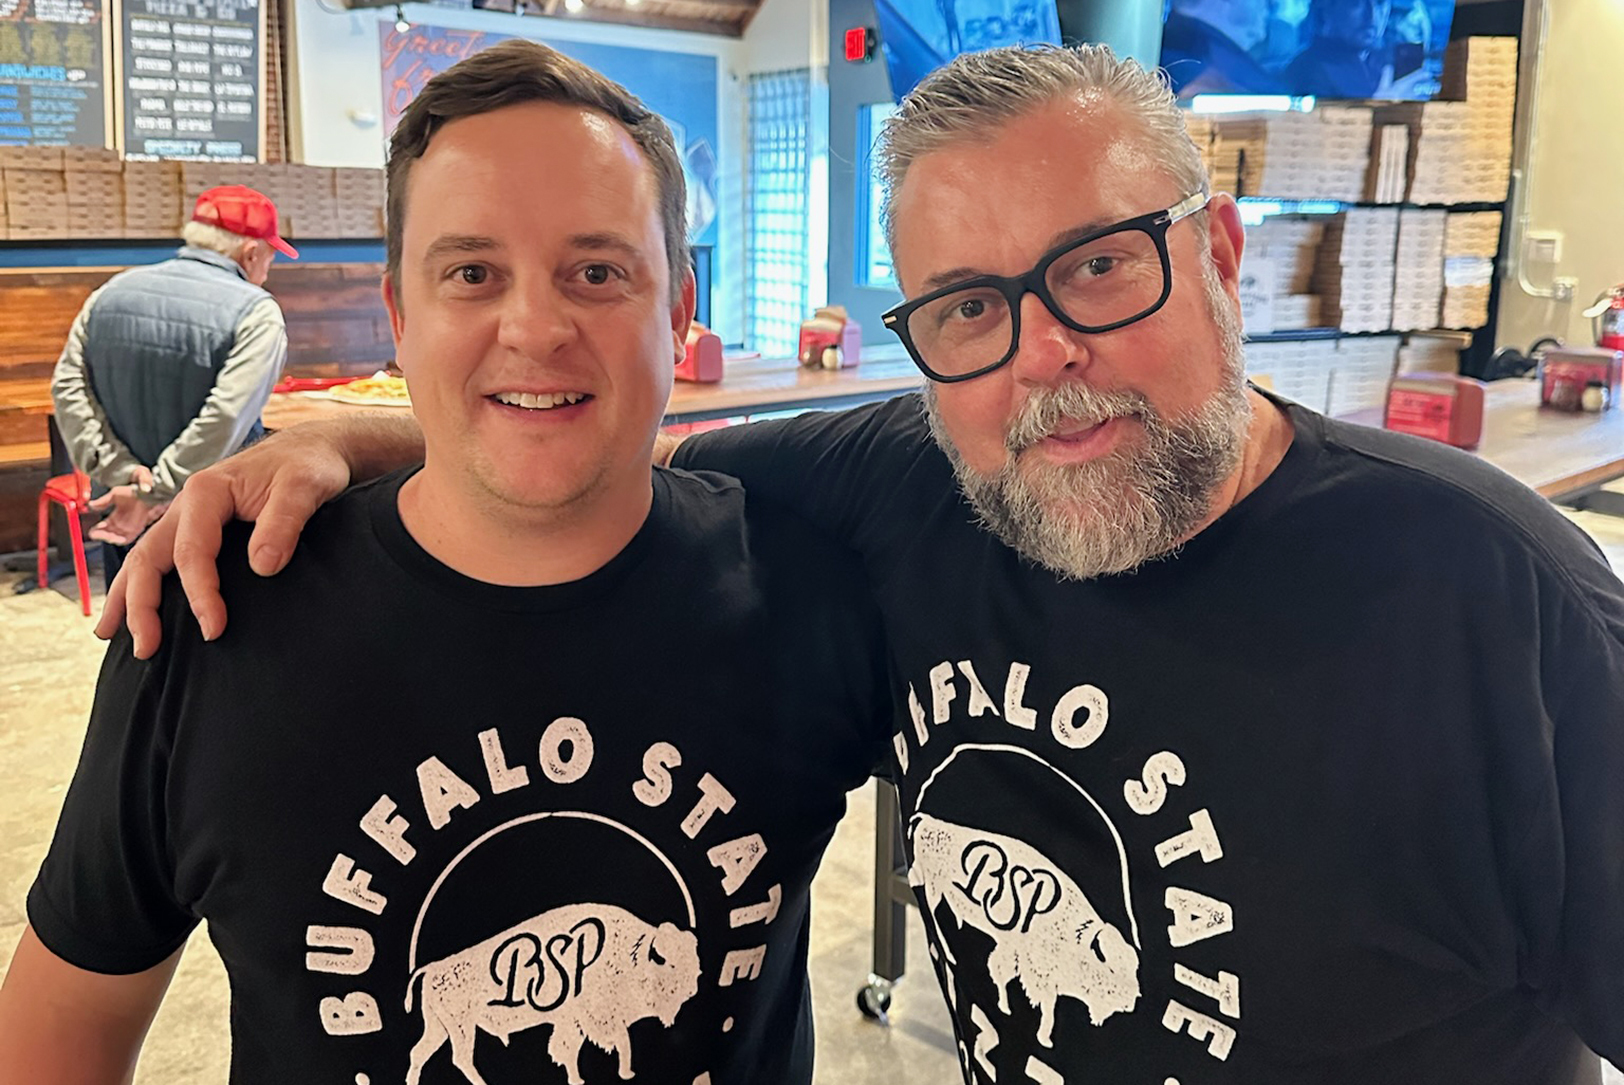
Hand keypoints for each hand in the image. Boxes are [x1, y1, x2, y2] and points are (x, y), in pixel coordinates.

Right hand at [94, 424, 354, 656]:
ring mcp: (187, 516)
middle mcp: (187, 503)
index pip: (192, 551)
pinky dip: (142, 583)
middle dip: (141, 604)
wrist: (312, 450)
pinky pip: (161, 557)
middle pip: (150, 556)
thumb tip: (262, 566)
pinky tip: (134, 610)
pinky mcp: (196, 527)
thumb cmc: (308, 466)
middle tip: (148, 648)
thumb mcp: (303, 488)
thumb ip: (283, 524)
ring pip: (144, 557)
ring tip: (111, 634)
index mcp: (208, 491)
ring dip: (127, 597)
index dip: (200, 592)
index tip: (213, 628)